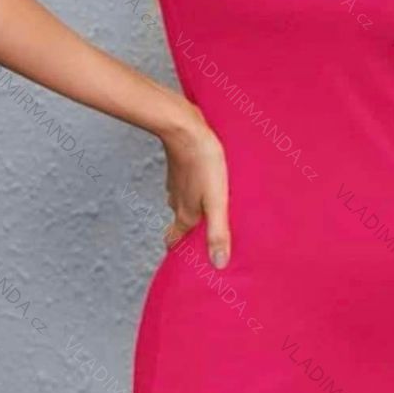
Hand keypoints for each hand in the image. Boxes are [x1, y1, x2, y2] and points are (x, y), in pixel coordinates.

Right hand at [161, 112, 230, 268]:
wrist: (184, 128)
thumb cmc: (204, 164)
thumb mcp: (216, 201)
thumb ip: (218, 232)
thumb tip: (219, 264)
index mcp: (185, 214)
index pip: (174, 240)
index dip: (178, 252)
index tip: (183, 264)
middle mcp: (177, 201)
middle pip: (179, 223)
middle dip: (189, 232)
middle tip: (203, 239)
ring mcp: (176, 183)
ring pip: (181, 202)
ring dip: (192, 210)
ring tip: (207, 213)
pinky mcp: (180, 166)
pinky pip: (185, 185)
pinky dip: (193, 190)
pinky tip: (204, 184)